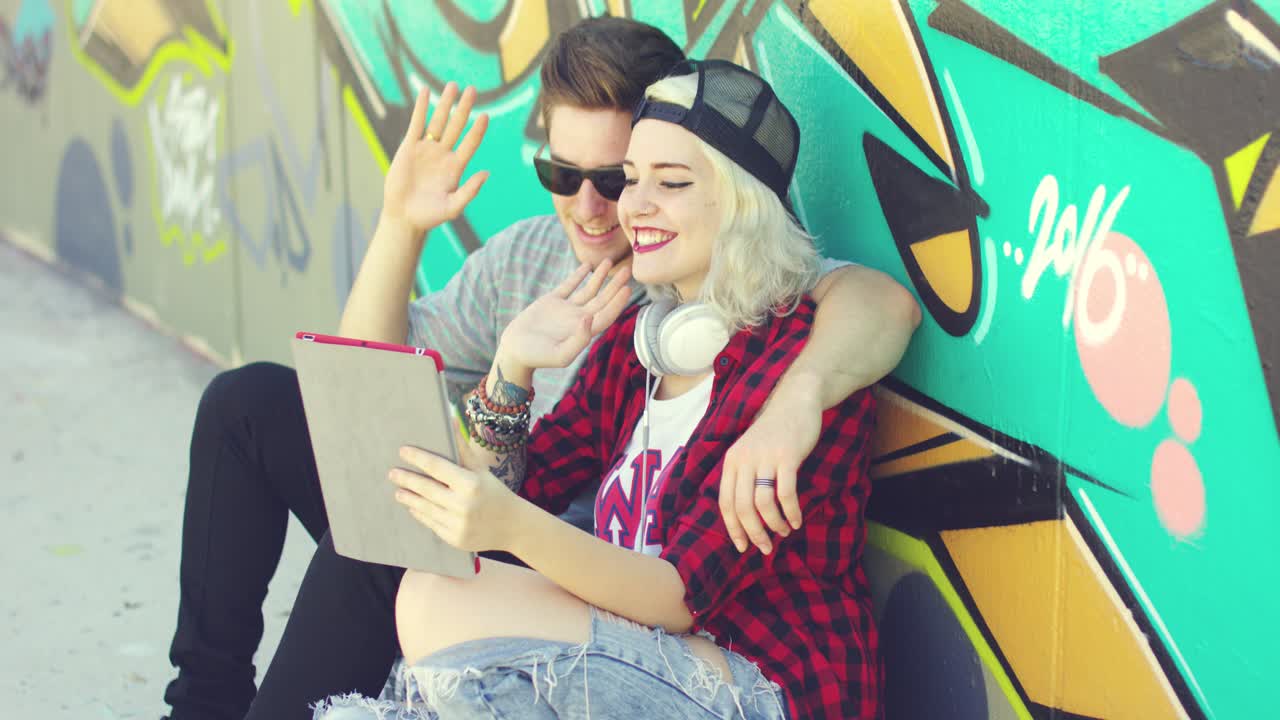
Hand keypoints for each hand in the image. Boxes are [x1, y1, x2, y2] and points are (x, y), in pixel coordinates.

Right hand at [381, 82, 489, 235]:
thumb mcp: (453, 206)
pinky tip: (425, 92)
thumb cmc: (430, 216)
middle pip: (456, 126)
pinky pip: (416, 123)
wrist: (404, 217)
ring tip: (453, 86)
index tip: (485, 115)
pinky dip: (421, 108)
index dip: (477, 130)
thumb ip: (470, 190)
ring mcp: (426, 149)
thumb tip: (487, 173)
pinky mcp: (409, 147)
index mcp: (456, 167)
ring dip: (445, 104)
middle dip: (464, 108)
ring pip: (438, 121)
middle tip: (473, 90)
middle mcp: (443, 155)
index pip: (470, 143)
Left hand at [391, 446, 520, 552]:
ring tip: (398, 491)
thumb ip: (464, 450)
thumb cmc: (495, 493)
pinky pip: (431, 523)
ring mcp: (457, 524)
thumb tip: (451, 423)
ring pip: (425, 508)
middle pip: (425, 488)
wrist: (513, 526)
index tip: (403, 451)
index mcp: (471, 483)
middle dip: (406, 479)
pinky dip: (420, 513)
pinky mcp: (454, 539)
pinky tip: (414, 506)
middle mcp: (463, 504)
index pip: (436, 467)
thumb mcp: (483, 471)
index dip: (417, 458)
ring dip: (408, 498)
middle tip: (392, 473)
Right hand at [497, 260, 631, 371]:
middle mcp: (578, 319)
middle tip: (627, 270)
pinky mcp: (551, 301)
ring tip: (609, 261)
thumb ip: (578, 341)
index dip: (618, 303)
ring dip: (599, 276)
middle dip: (615, 286)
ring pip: (588, 290)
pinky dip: (578, 275)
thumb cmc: (537, 357)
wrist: (514, 351)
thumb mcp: (559, 355)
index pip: (606, 315)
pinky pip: (568, 285)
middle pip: (602, 300)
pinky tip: (587, 265)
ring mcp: (566, 309)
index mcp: (584, 332)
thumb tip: (590, 319)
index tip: (627, 288)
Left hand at [719, 376, 822, 553]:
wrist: (795, 401)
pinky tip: (797, 520)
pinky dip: (791, 512)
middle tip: (765, 547)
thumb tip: (746, 515)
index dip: (733, 528)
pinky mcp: (787, 457)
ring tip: (784, 532)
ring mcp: (765, 458)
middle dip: (753, 533)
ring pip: (763, 503)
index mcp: (731, 461)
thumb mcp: (750, 452)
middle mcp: (744, 460)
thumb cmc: (774, 433)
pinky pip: (786, 493)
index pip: (726, 503)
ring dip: (774, 524)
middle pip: (743, 507)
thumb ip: (745, 477)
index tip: (742, 547)